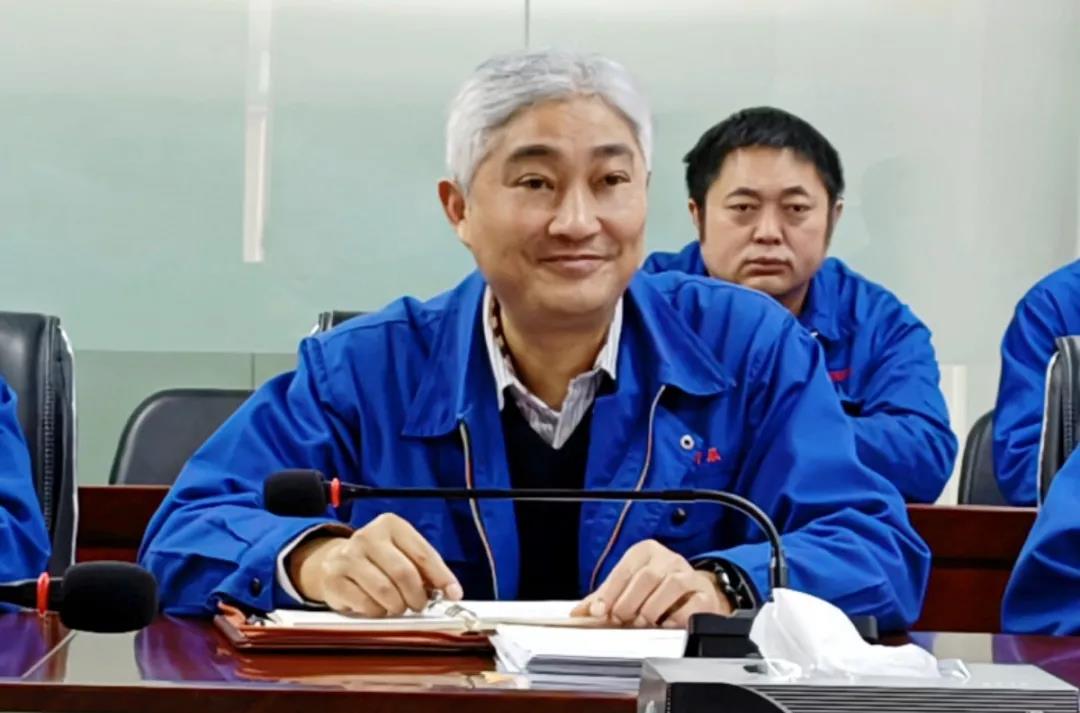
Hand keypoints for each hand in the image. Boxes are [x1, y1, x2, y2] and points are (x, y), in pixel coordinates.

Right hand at [287, 513, 461, 615]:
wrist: (334, 561)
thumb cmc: (377, 559)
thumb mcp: (402, 552)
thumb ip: (425, 568)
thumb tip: (449, 591)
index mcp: (390, 525)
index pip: (422, 553)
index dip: (441, 577)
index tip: (454, 593)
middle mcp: (367, 536)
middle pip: (403, 573)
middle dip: (418, 596)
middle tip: (420, 604)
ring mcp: (348, 557)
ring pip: (385, 591)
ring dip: (398, 606)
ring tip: (398, 606)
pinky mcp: (335, 579)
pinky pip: (366, 604)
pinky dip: (378, 612)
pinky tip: (378, 606)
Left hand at [571, 540, 731, 627]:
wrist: (693, 593)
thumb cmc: (656, 589)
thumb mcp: (628, 587)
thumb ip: (604, 598)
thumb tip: (579, 613)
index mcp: (645, 551)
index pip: (625, 570)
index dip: (610, 592)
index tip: (600, 611)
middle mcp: (668, 559)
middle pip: (647, 576)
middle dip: (629, 602)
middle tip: (621, 620)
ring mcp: (689, 575)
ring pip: (672, 585)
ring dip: (653, 608)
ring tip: (642, 623)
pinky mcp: (705, 594)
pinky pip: (694, 604)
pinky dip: (678, 617)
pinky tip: (666, 625)